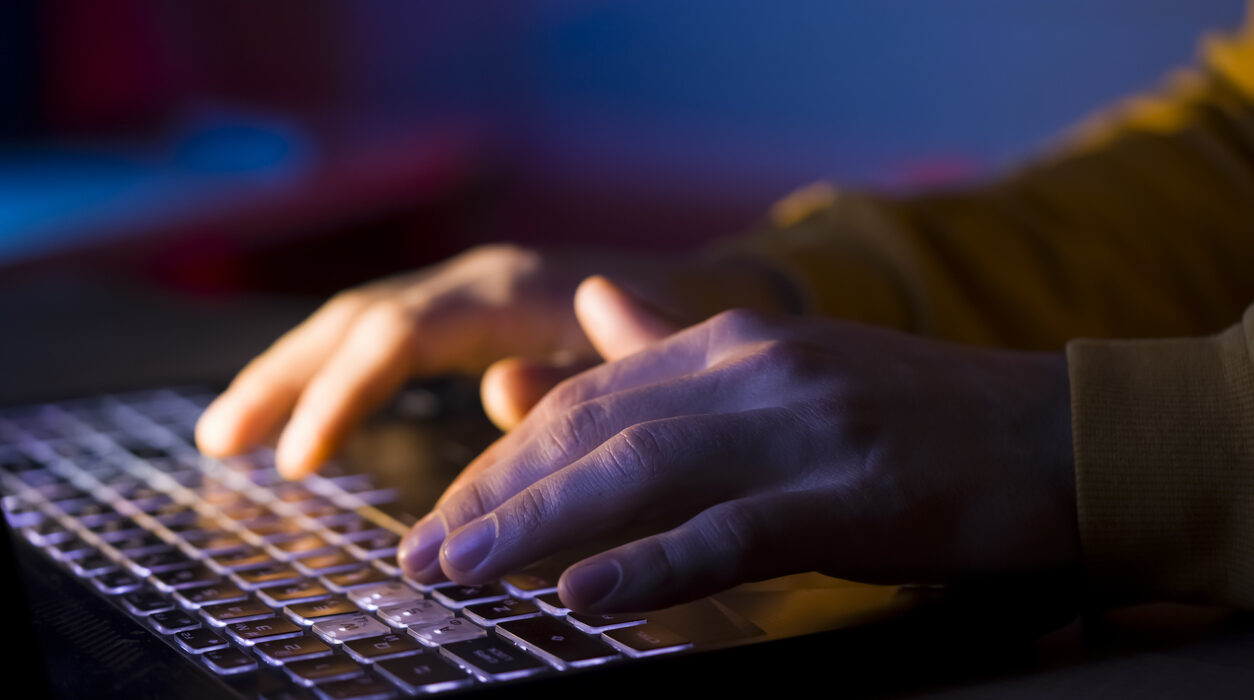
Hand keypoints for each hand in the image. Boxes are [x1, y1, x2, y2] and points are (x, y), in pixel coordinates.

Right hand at [195, 244, 789, 477]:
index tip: (299, 461)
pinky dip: (331, 371)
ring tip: (226, 434)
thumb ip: (579, 377)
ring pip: (356, 322)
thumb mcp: (643, 364)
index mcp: (511, 292)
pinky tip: (298, 414)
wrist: (715, 289)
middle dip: (284, 379)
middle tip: (220, 443)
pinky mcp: (466, 312)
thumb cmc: (684, 335)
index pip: (399, 335)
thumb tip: (496, 392)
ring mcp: (467, 291)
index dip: (343, 395)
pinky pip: (381, 334)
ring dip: (290, 373)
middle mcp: (476, 281)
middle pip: (356, 320)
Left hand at [399, 278, 1077, 612]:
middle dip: (496, 492)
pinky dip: (650, 564)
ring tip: (463, 571)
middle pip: (594, 429)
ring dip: (539, 525)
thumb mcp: (785, 362)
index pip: (588, 393)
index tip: (446, 509)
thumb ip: (676, 342)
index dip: (504, 454)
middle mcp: (755, 367)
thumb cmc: (912, 413)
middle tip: (423, 552)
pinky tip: (582, 597)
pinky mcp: (855, 495)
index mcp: (734, 338)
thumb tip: (586, 309)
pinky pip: (732, 532)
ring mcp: (805, 428)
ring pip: (642, 474)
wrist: (1055, 435)